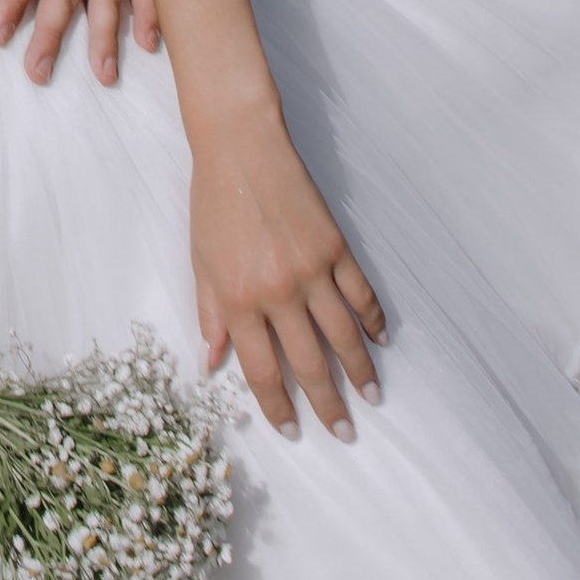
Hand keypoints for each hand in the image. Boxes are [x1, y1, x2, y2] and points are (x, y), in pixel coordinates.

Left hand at [190, 105, 384, 440]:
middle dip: (327, 405)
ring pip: (343, 336)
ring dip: (360, 373)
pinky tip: (379, 341)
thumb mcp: (200, 262)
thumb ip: (210, 314)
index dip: (278, 406)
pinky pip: (361, 294)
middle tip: (343, 433)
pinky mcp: (335, 247)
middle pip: (309, 364)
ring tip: (371, 399)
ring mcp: (311, 270)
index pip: (262, 371)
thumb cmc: (213, 202)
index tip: (292, 430)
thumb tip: (212, 363)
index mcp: (238, 299)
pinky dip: (373, 320)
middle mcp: (277, 292)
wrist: (241, 146)